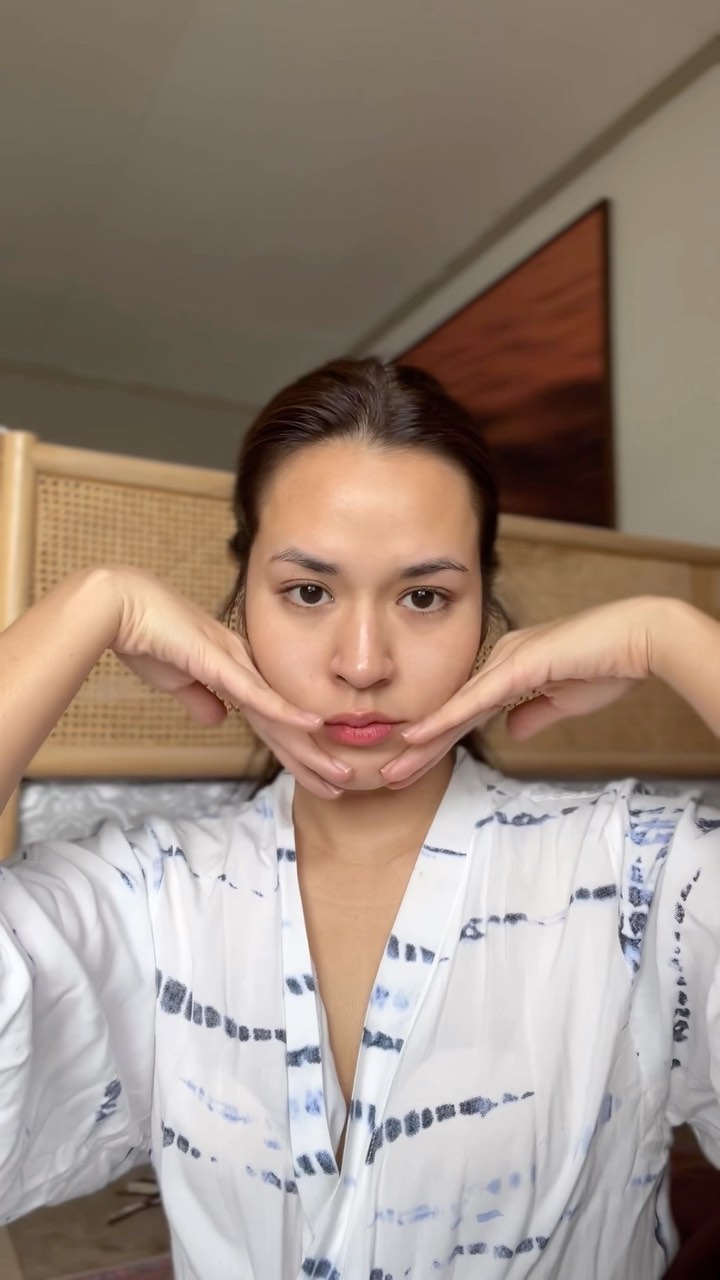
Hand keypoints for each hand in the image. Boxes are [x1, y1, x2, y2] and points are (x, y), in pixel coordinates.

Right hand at [110, 568, 351, 798]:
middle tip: (344, 783)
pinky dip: (285, 711)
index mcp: (235, 671)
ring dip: (311, 747)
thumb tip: (217, 721)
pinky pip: (257, 693)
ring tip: (341, 772)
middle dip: (314, 758)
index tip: (317, 776)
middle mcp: (245, 666)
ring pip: (279, 714)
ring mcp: (235, 662)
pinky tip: (313, 726)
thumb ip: (198, 699)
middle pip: (285, 722)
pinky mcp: (219, 660)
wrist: (120, 606)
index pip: (271, 721)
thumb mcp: (175, 680)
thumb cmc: (145, 638)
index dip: (295, 752)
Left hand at [380, 597, 664, 788]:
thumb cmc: (610, 665)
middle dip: (418, 747)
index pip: (465, 713)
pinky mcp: (518, 666)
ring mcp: (505, 662)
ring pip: (455, 709)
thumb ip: (536, 714)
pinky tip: (419, 737)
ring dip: (422, 741)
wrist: (639, 638)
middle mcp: (498, 662)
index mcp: (508, 669)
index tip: (412, 766)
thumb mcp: (566, 700)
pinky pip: (475, 700)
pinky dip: (445, 719)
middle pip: (451, 713)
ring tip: (391, 768)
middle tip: (387, 775)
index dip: (437, 740)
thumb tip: (512, 732)